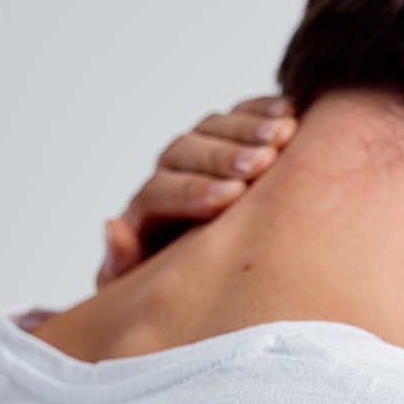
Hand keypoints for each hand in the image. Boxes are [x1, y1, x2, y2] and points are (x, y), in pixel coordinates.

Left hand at [97, 95, 296, 288]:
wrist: (221, 284)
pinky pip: (244, 114)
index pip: (160, 191)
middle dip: (225, 155)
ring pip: (215, 127)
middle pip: (186, 152)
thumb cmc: (186, 293)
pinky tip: (290, 116)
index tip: (231, 197)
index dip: (194, 191)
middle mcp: (172, 175)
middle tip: (260, 163)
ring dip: (250, 128)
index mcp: (148, 213)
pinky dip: (266, 111)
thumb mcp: (149, 291)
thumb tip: (112, 228)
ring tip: (283, 135)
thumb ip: (124, 265)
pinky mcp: (235, 139)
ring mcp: (204, 152)